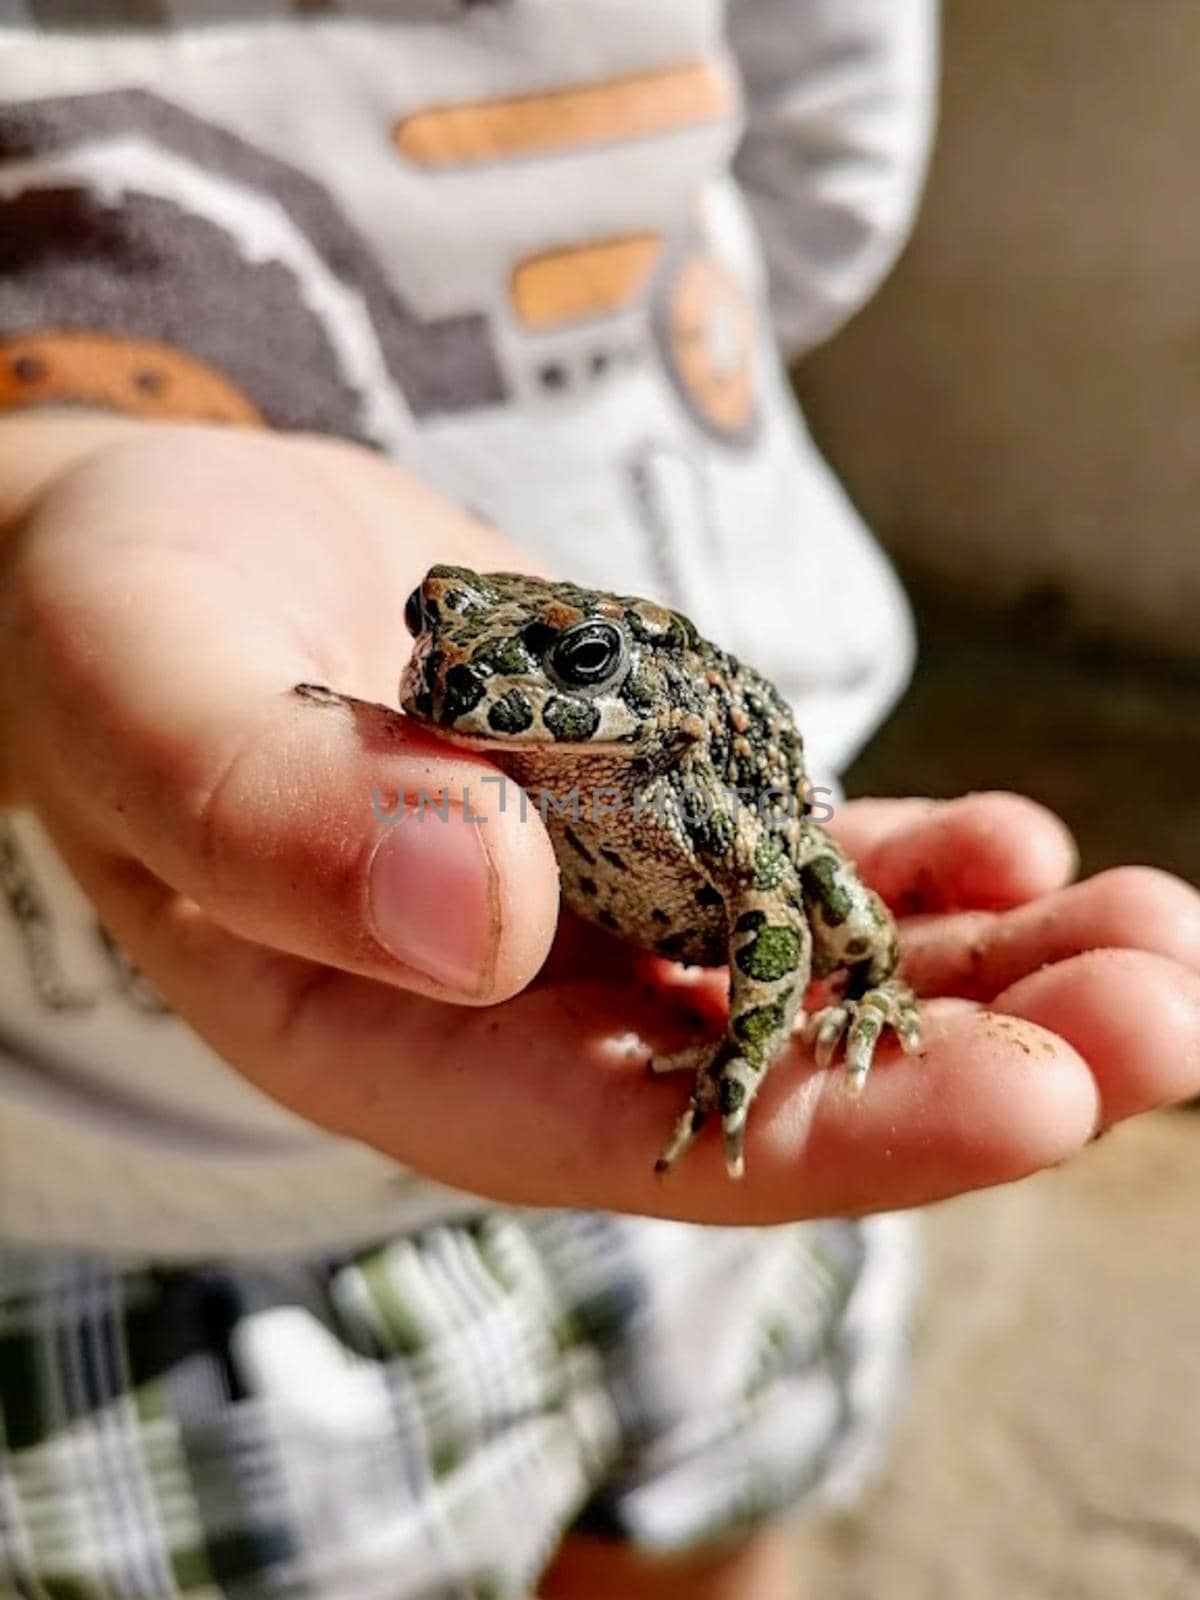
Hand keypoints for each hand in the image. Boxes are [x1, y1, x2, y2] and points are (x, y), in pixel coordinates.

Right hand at [2, 419, 1196, 1224]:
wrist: (161, 560)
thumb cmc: (112, 638)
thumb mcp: (147, 703)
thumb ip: (279, 820)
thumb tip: (487, 916)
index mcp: (389, 1039)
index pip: (628, 1134)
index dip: (832, 1136)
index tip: (1032, 1099)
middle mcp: (517, 1005)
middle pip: (769, 1076)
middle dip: (978, 1064)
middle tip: (1167, 1024)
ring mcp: (596, 909)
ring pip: (813, 975)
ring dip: (999, 971)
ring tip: (1162, 944)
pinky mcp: (644, 807)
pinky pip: (796, 859)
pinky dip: (918, 863)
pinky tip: (1023, 844)